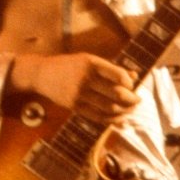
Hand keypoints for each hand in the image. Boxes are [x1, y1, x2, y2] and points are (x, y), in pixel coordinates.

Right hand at [12, 52, 139, 123]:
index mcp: (90, 63)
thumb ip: (110, 68)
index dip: (130, 83)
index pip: (118, 76)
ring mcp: (79, 94)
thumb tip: (135, 76)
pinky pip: (98, 116)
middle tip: (138, 100)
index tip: (132, 85)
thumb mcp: (87, 60)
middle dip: (132, 99)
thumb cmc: (68, 65)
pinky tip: (119, 118)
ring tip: (130, 109)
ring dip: (125, 111)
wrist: (41, 74)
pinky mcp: (75, 106)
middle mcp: (85, 78)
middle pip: (117, 94)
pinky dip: (112, 119)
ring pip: (110, 107)